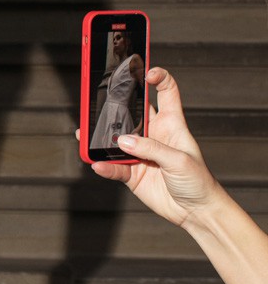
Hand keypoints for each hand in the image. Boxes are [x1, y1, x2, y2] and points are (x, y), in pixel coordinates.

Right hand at [90, 67, 217, 227]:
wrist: (196, 212)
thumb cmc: (198, 181)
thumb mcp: (179, 160)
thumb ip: (151, 148)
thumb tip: (123, 141)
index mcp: (171, 124)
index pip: (166, 92)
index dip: (158, 77)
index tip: (146, 71)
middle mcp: (153, 135)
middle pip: (130, 112)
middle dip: (114, 105)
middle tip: (96, 100)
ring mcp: (140, 154)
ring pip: (115, 140)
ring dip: (100, 137)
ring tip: (84, 133)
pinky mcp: (132, 174)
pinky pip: (112, 167)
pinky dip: (103, 165)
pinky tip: (97, 164)